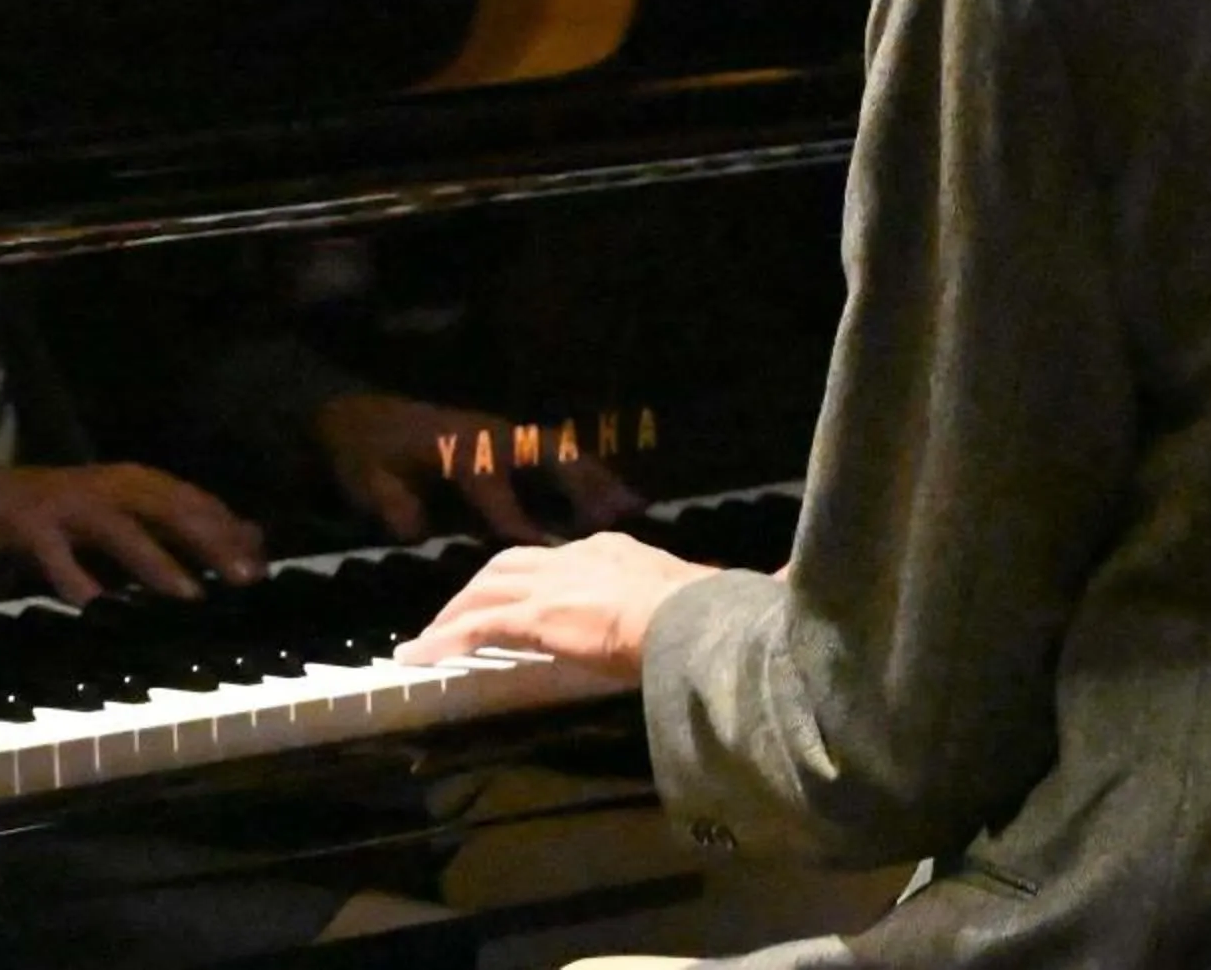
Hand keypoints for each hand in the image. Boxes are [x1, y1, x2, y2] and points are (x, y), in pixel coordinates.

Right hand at [0, 457, 263, 604]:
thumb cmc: (59, 512)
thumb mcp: (120, 514)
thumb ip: (172, 527)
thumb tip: (241, 541)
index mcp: (132, 481)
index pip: (192, 501)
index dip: (230, 530)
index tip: (264, 564)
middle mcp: (108, 485)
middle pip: (170, 510)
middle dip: (211, 542)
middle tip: (246, 578)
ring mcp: (68, 502)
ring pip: (122, 531)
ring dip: (158, 562)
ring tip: (190, 594)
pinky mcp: (29, 523)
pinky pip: (55, 555)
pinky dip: (75, 577)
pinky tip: (93, 604)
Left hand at [312, 392, 642, 545]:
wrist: (353, 413)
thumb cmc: (365, 452)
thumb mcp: (368, 480)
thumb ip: (393, 506)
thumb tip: (415, 534)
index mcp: (458, 446)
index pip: (493, 484)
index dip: (516, 517)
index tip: (548, 549)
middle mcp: (490, 436)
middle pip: (548, 452)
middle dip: (584, 481)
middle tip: (621, 513)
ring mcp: (501, 435)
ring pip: (559, 451)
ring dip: (593, 476)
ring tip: (630, 508)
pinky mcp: (504, 442)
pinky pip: (553, 454)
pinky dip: (582, 473)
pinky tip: (603, 500)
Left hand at [393, 531, 719, 676]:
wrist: (689, 618)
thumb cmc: (705, 613)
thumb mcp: (710, 597)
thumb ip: (733, 589)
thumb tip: (787, 580)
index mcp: (613, 552)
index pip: (560, 557)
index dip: (535, 574)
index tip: (524, 593)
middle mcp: (575, 557)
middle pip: (511, 562)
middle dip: (481, 585)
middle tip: (458, 614)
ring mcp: (552, 584)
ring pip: (486, 589)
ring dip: (456, 612)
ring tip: (432, 638)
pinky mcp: (534, 616)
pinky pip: (477, 627)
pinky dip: (448, 639)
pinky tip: (422, 658)